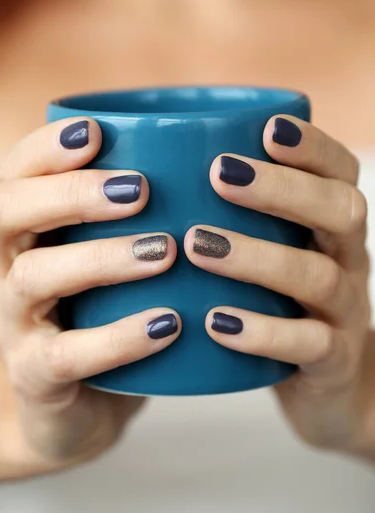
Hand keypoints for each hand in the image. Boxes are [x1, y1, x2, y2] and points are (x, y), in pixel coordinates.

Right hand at [0, 118, 180, 473]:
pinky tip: (169, 323)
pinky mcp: (35, 377)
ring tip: (165, 251)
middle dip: (72, 193)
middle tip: (140, 190)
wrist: (78, 408)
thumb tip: (214, 169)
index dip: (45, 148)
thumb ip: (137, 223)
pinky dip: (120, 337)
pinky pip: (67, 355)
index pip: (13, 173)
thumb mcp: (112, 266)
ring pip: (34, 277)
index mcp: (23, 233)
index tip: (96, 131)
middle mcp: (5, 270)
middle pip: (6, 212)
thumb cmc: (106, 319)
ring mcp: (14, 326)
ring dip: (102, 257)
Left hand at [184, 115, 373, 457]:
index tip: (266, 128)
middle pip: (340, 211)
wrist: (329, 384)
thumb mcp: (274, 253)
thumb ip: (240, 218)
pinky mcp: (332, 361)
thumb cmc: (281, 302)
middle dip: (282, 189)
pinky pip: (308, 344)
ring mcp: (346, 311)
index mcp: (334, 226)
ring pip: (318, 276)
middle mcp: (348, 259)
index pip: (340, 172)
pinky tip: (216, 322)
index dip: (312, 146)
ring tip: (198, 244)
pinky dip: (262, 331)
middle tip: (221, 175)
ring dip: (257, 257)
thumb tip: (163, 166)